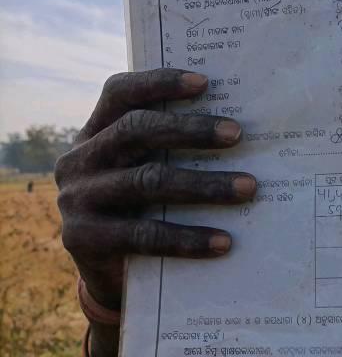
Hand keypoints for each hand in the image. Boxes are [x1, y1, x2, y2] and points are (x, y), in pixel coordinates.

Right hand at [55, 69, 255, 309]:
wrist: (107, 274)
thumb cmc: (140, 208)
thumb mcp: (143, 170)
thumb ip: (168, 148)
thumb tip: (237, 129)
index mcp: (93, 132)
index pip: (119, 94)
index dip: (158, 83)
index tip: (205, 83)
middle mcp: (80, 159)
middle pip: (135, 131)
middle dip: (191, 130)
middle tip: (238, 134)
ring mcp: (77, 199)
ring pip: (147, 181)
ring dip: (204, 184)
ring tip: (248, 187)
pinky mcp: (84, 239)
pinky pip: (145, 235)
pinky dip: (188, 238)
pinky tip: (224, 241)